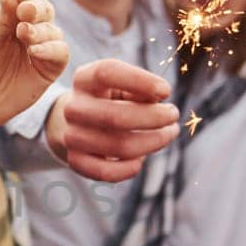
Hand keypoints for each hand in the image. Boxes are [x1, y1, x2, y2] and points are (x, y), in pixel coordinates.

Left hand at [0, 0, 68, 127]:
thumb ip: (1, 18)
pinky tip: (35, 50)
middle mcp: (31, 26)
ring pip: (53, 28)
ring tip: (24, 34)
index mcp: (13, 12)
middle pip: (44, 6)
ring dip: (40, 29)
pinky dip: (50, 48)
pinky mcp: (49, 69)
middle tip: (23, 12)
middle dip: (34, 8)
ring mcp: (42, 47)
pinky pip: (60, 52)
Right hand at [59, 58, 179, 181]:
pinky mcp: (76, 161)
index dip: (140, 81)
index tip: (166, 91)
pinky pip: (107, 172)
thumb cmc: (112, 99)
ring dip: (152, 142)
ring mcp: (72, 136)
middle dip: (154, 118)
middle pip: (115, 116)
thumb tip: (160, 99)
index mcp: (85, 79)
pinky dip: (131, 168)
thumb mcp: (124, 85)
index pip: (107, 73)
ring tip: (167, 133)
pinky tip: (141, 158)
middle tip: (173, 115)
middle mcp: (73, 107)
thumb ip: (142, 89)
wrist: (78, 123)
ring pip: (119, 146)